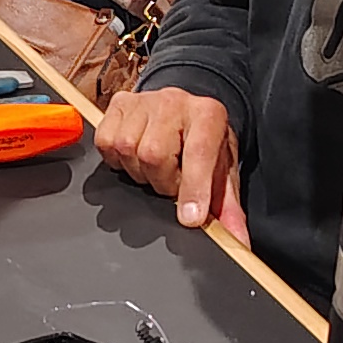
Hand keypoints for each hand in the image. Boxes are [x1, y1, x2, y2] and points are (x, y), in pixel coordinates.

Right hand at [93, 86, 240, 236]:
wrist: (187, 112)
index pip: (199, 153)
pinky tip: (134, 158)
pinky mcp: (119, 103)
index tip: (190, 218)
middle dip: (161, 182)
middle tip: (172, 183)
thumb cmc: (205, 143)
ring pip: (126, 148)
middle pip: (153, 154)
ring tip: (154, 168)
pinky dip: (117, 160)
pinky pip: (106, 143)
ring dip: (138, 172)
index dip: (194, 188)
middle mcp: (175, 102)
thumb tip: (237, 240)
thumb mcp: (222, 172)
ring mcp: (144, 101)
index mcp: (209, 115)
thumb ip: (227, 207)